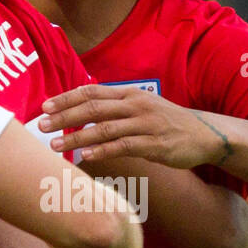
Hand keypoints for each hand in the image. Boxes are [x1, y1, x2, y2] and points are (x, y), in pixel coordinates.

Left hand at [39, 84, 231, 168]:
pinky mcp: (155, 144)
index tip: (44, 106)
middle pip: (93, 107)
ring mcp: (146, 124)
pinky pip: (124, 146)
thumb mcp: (140, 106)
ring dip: (77, 137)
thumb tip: (81, 106)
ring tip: (55, 146)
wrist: (205, 134)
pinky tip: (86, 156)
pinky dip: (103, 150)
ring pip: (105, 128)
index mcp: (128, 94)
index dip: (66, 98)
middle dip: (64, 117)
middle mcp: (135, 105)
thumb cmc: (166, 121)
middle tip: (41, 125)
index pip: (91, 91)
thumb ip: (114, 105)